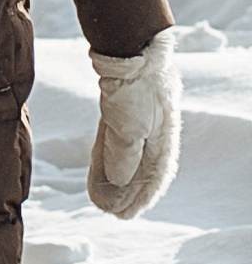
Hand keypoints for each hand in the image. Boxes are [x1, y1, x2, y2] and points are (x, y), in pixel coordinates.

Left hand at [89, 33, 179, 218]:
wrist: (129, 47)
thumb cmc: (134, 88)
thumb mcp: (128, 127)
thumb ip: (123, 156)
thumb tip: (119, 183)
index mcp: (163, 139)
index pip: (154, 178)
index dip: (140, 199)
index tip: (125, 216)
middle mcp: (155, 131)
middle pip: (140, 169)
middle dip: (126, 193)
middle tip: (111, 212)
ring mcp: (139, 118)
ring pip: (127, 155)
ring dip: (115, 178)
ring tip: (101, 197)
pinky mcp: (122, 107)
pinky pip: (116, 140)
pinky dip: (108, 157)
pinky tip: (99, 169)